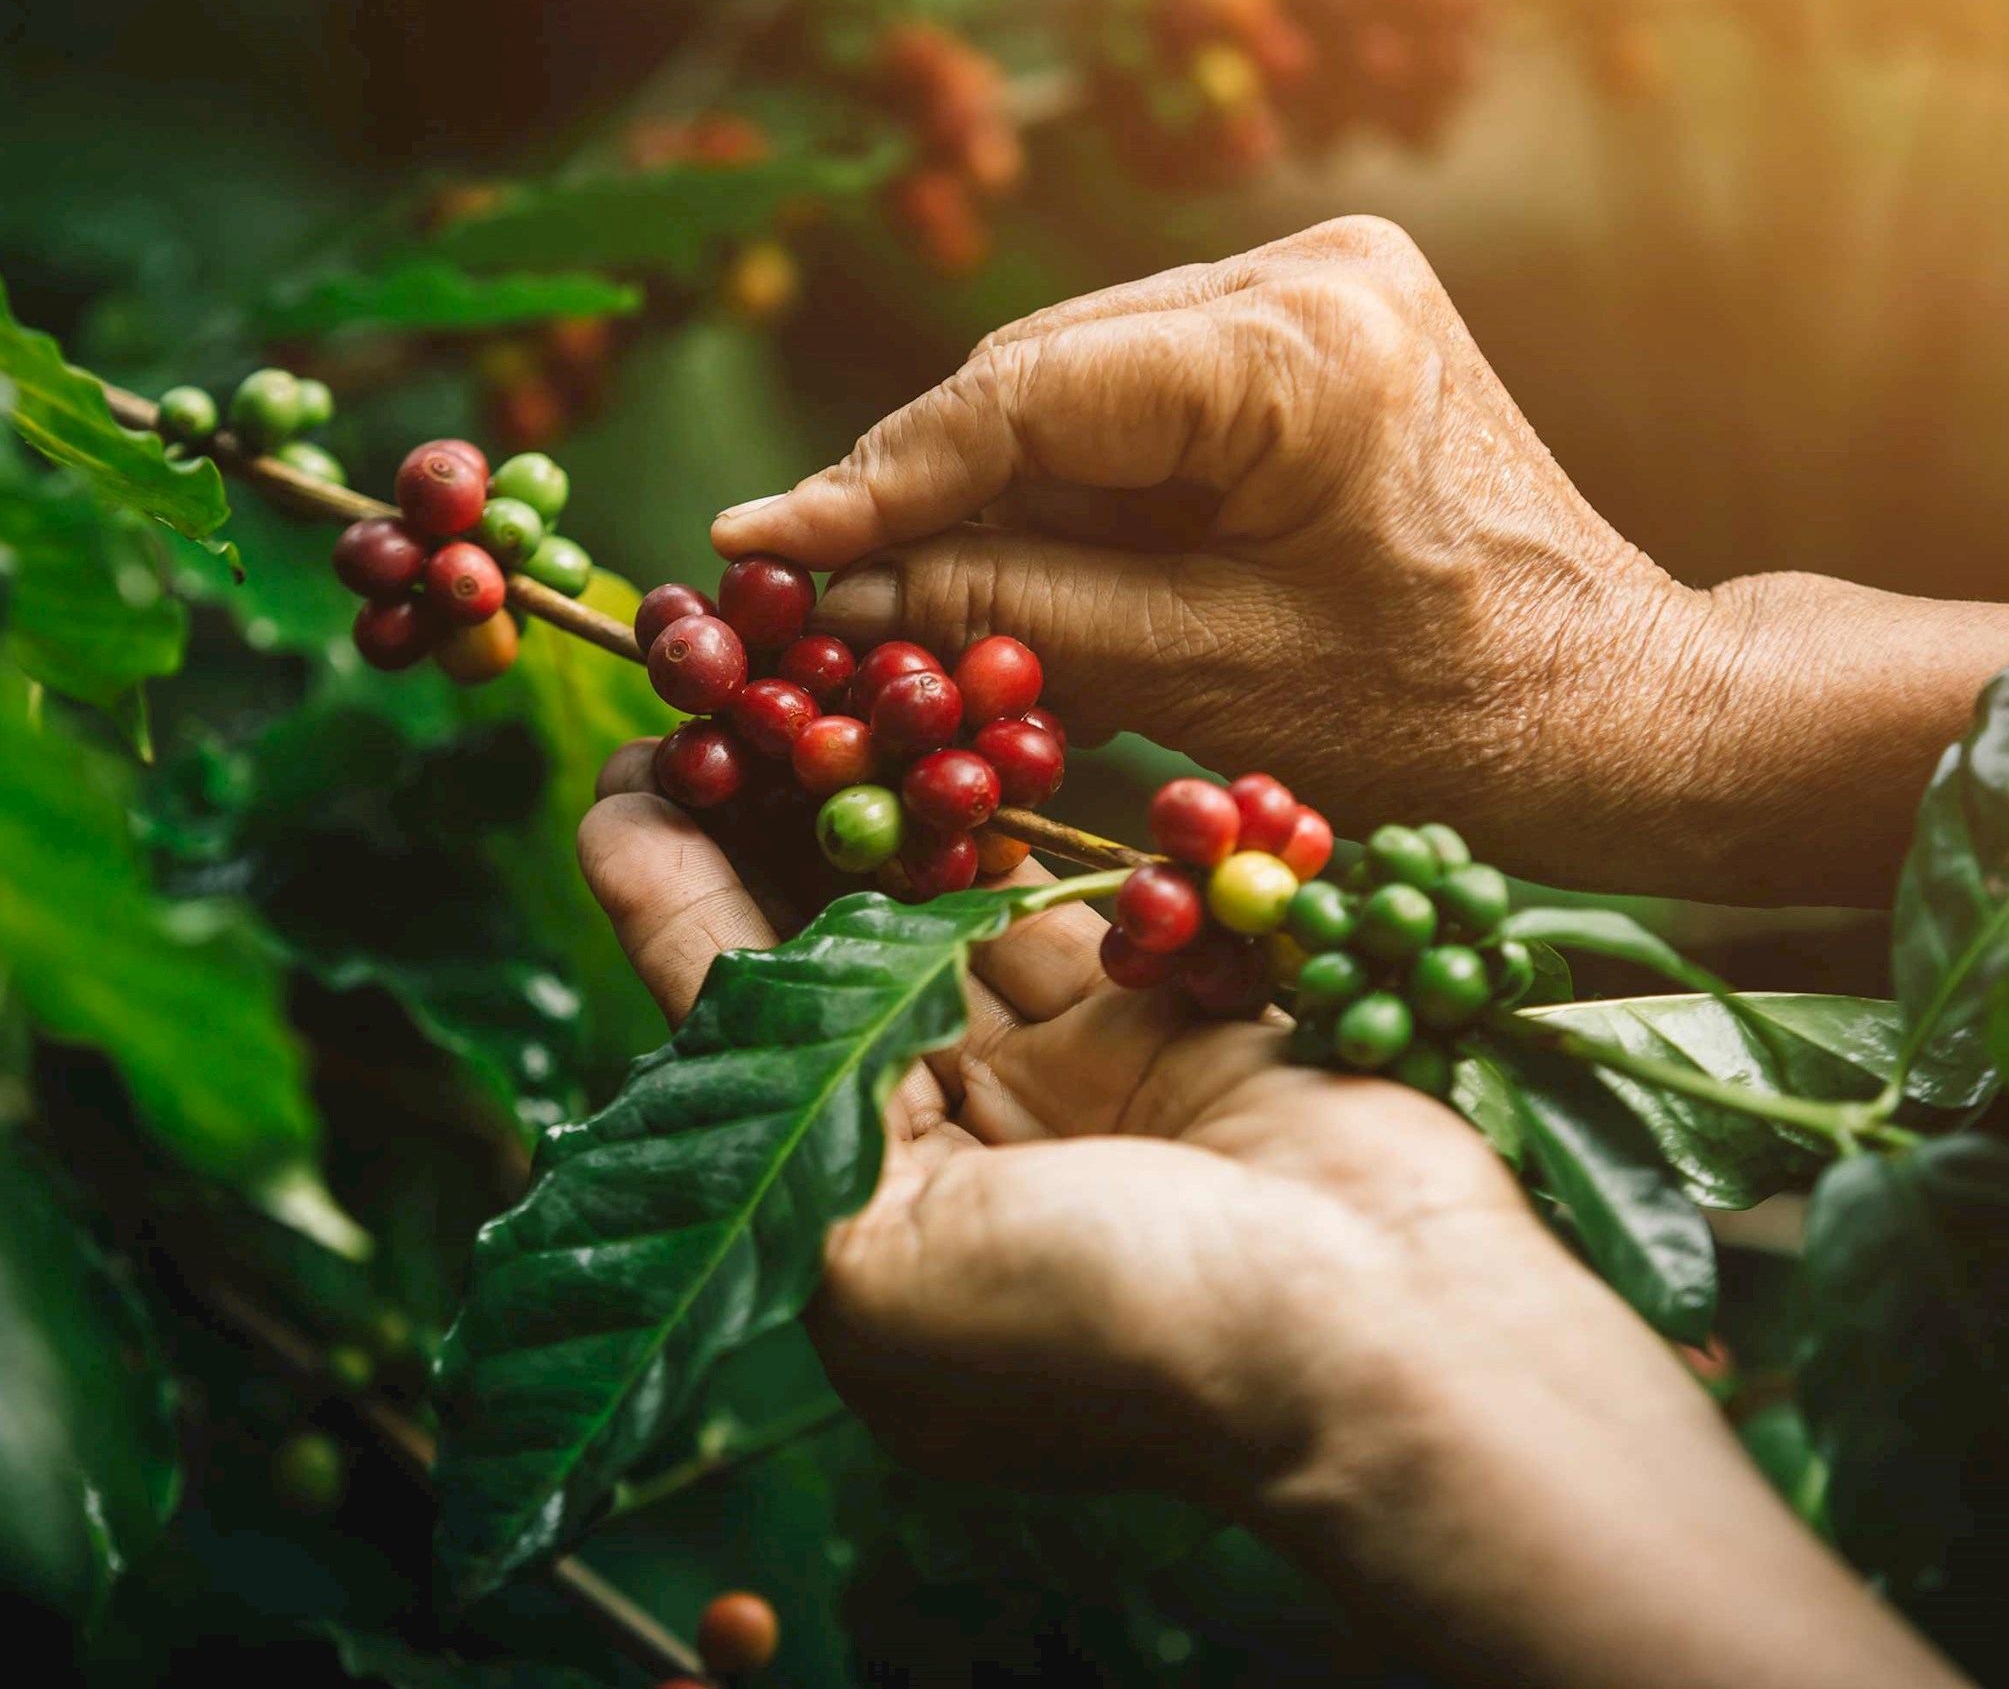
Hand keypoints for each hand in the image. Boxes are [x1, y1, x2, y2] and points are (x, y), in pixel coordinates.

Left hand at [577, 752, 1963, 1686]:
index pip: (735, 1034)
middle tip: (713, 685)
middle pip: (831, 955)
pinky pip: (1064, 894)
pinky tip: (946, 720)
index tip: (625, 770)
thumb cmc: (1108, 1330)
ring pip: (943, 906)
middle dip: (770, 823)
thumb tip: (658, 926)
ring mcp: (1060, 1081)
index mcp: (854, 1232)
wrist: (1383, 1336)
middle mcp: (946, 1153)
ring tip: (807, 673)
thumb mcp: (873, 1256)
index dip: (669, 897)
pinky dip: (1009, 815)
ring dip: (881, 794)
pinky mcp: (1159, 1015)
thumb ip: (765, 1085)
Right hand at [712, 217, 2008, 904]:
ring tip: (890, 591)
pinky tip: (999, 556)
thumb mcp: (1207, 680)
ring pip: (1074, 380)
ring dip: (986, 486)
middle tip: (803, 584)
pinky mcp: (1310, 325)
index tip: (759, 541)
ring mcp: (1314, 284)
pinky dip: (1064, 482)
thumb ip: (1016, 610)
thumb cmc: (1444, 719)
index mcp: (1303, 348)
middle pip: (1041, 373)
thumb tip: (843, 584)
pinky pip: (1134, 397)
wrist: (1611, 704)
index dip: (879, 478)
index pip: (1029, 394)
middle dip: (922, 485)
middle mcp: (1308, 273)